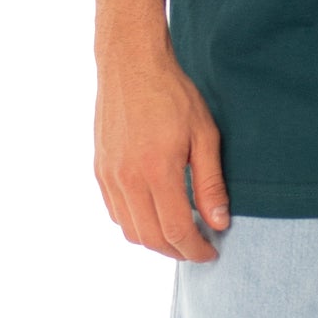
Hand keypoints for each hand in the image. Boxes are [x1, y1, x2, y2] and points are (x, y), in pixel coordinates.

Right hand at [95, 36, 230, 261]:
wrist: (131, 64)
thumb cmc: (173, 94)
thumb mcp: (204, 135)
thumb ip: (210, 184)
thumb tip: (218, 222)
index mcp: (156, 170)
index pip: (175, 230)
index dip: (195, 250)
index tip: (211, 252)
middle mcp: (127, 178)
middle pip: (150, 238)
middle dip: (177, 251)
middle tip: (199, 247)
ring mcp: (109, 175)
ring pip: (129, 230)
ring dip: (155, 240)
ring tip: (180, 233)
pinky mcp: (99, 169)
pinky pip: (116, 211)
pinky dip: (136, 223)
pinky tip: (155, 213)